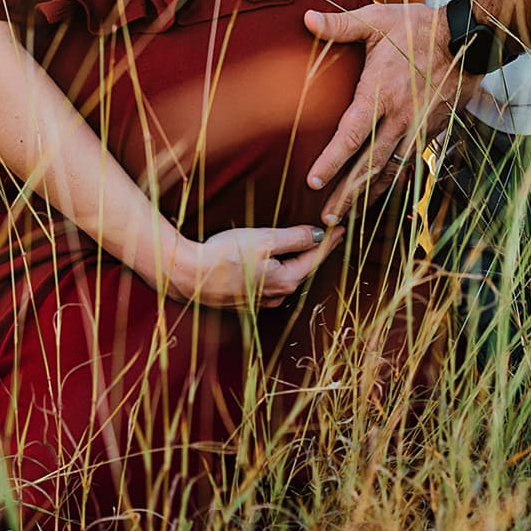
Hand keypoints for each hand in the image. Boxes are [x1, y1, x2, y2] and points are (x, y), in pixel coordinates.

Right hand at [169, 222, 342, 309]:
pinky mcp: (245, 301)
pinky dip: (280, 271)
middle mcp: (277, 295)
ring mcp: (260, 301)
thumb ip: (295, 238)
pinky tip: (278, 263)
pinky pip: (271, 284)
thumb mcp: (264, 239)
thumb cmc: (224, 254)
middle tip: (331, 235)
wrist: (188, 275)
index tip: (342, 228)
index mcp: (285, 280)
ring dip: (298, 263)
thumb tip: (320, 235)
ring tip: (308, 247)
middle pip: (303, 270)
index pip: (315, 258)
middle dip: (317, 252)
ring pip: (287, 278)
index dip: (330, 241)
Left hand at [301, 2, 481, 226]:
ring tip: (349, 218)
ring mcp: (418, 128)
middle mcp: (399, 118)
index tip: (313, 182)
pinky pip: (409, 164)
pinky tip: (380, 194)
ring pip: (391, 170)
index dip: (332, 161)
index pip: (351, 134)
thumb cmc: (417, 28)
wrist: (468, 38)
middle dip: (347, 195)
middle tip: (327, 221)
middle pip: (370, 165)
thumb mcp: (377, 20)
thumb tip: (305, 18)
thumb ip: (340, 25)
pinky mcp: (431, 131)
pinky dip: (393, 183)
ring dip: (369, 195)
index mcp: (380, 93)